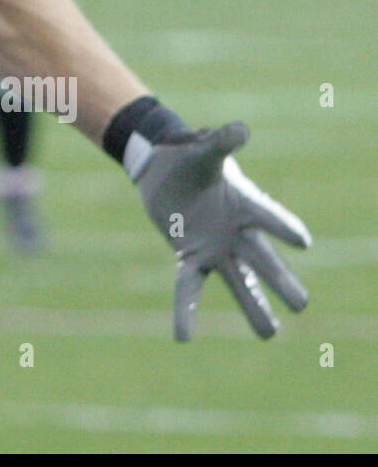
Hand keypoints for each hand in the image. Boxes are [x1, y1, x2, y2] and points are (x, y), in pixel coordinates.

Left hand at [133, 122, 310, 339]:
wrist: (163, 169)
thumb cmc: (189, 157)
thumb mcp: (203, 150)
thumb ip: (221, 142)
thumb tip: (241, 129)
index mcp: (246, 204)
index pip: (268, 217)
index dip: (283, 227)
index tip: (302, 241)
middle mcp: (237, 232)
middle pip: (262, 259)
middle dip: (280, 280)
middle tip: (301, 304)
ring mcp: (216, 248)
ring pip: (239, 282)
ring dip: (253, 307)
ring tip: (269, 335)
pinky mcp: (191, 257)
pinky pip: (189, 287)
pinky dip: (186, 311)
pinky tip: (183, 337)